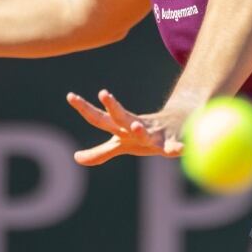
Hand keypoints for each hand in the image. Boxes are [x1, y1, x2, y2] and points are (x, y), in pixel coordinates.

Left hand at [67, 88, 186, 165]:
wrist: (179, 122)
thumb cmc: (144, 135)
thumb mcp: (121, 144)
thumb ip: (100, 152)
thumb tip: (76, 158)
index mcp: (121, 127)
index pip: (99, 118)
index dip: (85, 108)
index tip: (70, 96)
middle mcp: (136, 127)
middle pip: (121, 117)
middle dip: (113, 107)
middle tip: (103, 94)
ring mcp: (154, 134)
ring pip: (146, 133)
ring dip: (140, 130)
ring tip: (136, 127)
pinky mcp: (171, 142)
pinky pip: (173, 147)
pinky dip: (177, 148)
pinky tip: (181, 148)